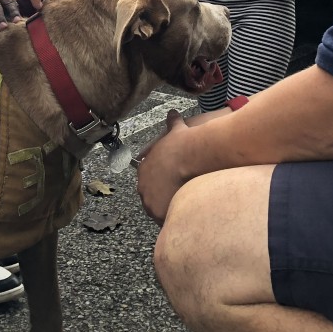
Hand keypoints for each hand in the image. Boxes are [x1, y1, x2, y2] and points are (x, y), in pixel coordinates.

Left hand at [135, 109, 193, 223]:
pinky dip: (171, 219)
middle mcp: (142, 185)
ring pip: (156, 209)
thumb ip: (171, 122)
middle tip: (176, 197)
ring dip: (165, 209)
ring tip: (181, 208)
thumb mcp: (175, 130)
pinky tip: (184, 215)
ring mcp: (149, 200)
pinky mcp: (158, 212)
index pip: (148, 179)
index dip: (159, 182)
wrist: (190, 156)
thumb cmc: (183, 143)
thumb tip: (173, 112)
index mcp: (143, 168)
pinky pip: (164, 219)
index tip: (169, 183)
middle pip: (151, 196)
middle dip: (161, 197)